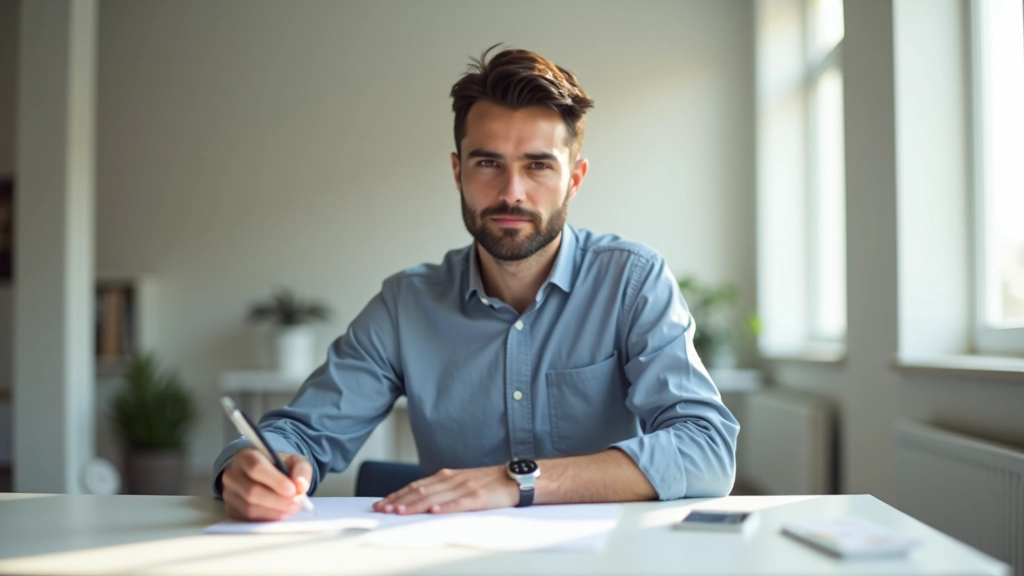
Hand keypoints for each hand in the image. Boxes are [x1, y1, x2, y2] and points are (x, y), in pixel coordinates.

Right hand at [221, 447, 312, 520]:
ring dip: (274, 512)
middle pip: (251, 491)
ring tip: (291, 508)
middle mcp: (233, 474)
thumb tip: (301, 486)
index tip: (292, 490)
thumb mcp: (294, 461)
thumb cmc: (277, 466)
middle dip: (277, 500)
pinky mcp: (231, 510)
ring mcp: (229, 494)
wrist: (263, 474)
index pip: (256, 467)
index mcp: (246, 456)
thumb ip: (301, 470)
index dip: (275, 480)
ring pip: (249, 507)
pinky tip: (280, 513)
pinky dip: (267, 518)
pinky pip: (247, 519)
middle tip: (296, 504)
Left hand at [371, 465, 518, 514]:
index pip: (417, 485)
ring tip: (399, 511)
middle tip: (382, 509)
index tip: (382, 503)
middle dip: (399, 500)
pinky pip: (459, 503)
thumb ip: (443, 488)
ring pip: (435, 497)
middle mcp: (453, 479)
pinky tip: (433, 512)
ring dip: (415, 504)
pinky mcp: (479, 497)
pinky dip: (445, 507)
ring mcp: (466, 487)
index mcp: (448, 476)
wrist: (517, 478)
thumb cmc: (489, 483)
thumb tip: (419, 499)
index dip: (398, 494)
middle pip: (421, 490)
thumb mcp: (462, 481)